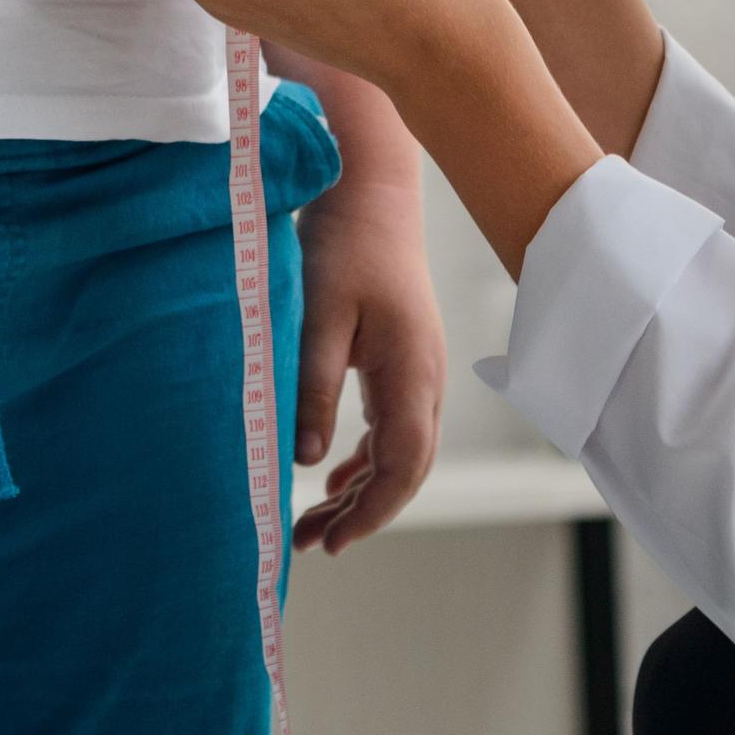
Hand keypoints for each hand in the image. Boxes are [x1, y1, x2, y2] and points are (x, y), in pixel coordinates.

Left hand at [288, 175, 443, 552]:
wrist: (369, 190)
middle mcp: (426, 379)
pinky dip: (365, 461)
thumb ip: (315, 388)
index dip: (371, 513)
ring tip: (313, 524)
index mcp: (412, 372)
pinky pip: (392, 429)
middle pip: (407, 470)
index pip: (404, 466)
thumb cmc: (343, 244)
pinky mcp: (402, 362)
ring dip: (362, 492)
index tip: (332, 542)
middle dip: (363, 514)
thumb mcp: (318, 315)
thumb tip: (308, 461)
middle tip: (310, 544)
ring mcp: (418, 371)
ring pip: (400, 453)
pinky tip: (333, 478)